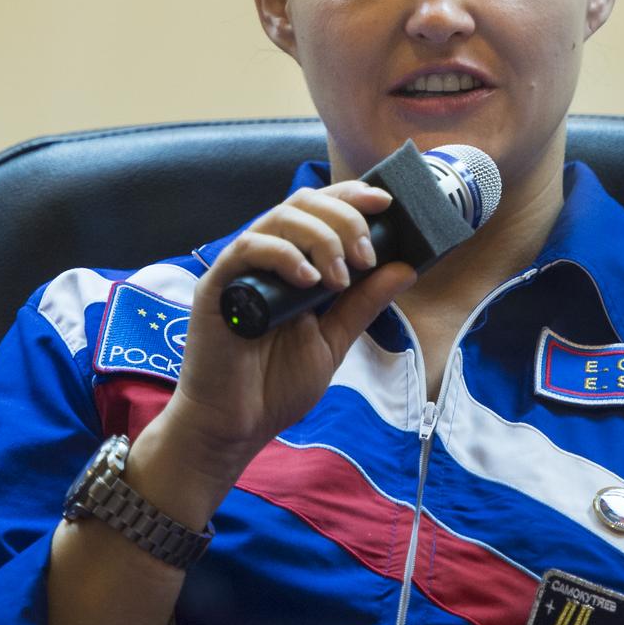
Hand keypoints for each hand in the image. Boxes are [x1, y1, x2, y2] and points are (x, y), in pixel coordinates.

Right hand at [136, 181, 416, 510]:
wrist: (234, 427)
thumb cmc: (275, 384)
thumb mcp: (335, 340)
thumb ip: (365, 303)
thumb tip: (405, 267)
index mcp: (294, 263)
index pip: (321, 209)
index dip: (352, 197)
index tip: (385, 203)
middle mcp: (266, 257)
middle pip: (303, 203)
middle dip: (344, 219)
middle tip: (364, 256)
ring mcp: (240, 269)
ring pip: (279, 217)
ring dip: (320, 238)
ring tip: (338, 278)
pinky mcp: (218, 286)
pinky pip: (247, 249)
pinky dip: (283, 255)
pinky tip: (307, 280)